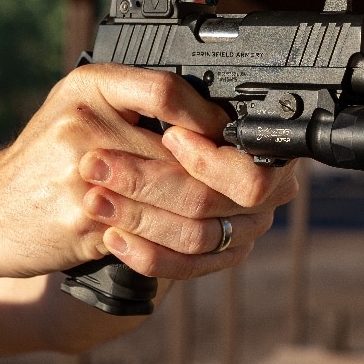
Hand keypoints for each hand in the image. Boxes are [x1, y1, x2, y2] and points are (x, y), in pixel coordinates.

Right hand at [0, 63, 297, 279]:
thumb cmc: (42, 161)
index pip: (168, 91)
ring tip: (237, 217)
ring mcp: (83, 176)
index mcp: (90, 86)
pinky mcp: (85, 224)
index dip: (209, 119)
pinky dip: (184, 247)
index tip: (229, 136)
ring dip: (217, 216)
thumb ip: (140, 102)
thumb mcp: (84, 107)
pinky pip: (156, 238)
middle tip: (261, 188)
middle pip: (187, 155)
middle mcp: (85, 123)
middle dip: (231, 178)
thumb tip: (219, 120)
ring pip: (181, 201)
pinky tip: (198, 243)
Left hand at [79, 123, 296, 279]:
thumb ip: (172, 102)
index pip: (250, 173)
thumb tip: (170, 118)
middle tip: (95, 164)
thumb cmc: (150, 117)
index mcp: (264, 148)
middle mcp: (270, 192)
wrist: (124, 163)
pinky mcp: (220, 257)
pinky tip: (112, 236)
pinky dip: (147, 254)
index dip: (207, 161)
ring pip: (195, 237)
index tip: (166, 137)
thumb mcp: (153, 96)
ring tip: (93, 198)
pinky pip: (187, 267)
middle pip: (209, 201)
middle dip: (149, 183)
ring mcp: (246, 229)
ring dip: (137, 217)